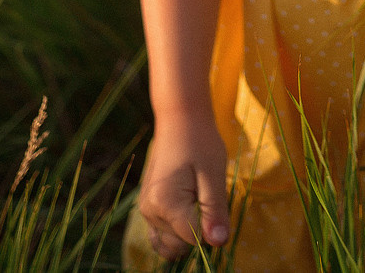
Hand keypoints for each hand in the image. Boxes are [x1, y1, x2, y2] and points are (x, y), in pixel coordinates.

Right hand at [136, 115, 229, 258]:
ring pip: (171, 242)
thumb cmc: (200, 143)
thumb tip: (218, 243)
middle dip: (199, 229)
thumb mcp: (214, 175)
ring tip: (196, 199)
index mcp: (166, 204)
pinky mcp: (147, 206)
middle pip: (181, 243)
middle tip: (206, 196)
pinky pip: (161, 234)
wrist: (180, 120)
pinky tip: (187, 211)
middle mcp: (150, 211)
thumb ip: (215, 211)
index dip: (210, 227)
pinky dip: (175, 231)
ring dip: (188, 231)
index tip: (214, 201)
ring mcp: (146, 210)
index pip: (194, 240)